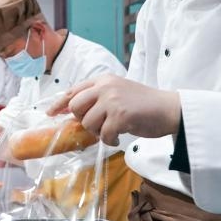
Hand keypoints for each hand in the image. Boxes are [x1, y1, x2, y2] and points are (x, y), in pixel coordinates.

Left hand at [48, 75, 181, 145]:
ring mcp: (112, 100)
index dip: (59, 104)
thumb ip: (98, 97)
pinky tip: (119, 138)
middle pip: (75, 107)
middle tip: (97, 126)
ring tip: (112, 131)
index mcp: (103, 80)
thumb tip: (74, 112)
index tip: (51, 113)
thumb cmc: (144, 104)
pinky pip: (103, 135)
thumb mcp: (118, 92)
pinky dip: (109, 140)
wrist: (169, 109)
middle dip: (82, 120)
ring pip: (88, 123)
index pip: (73, 90)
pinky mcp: (120, 116)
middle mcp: (105, 87)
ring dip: (98, 132)